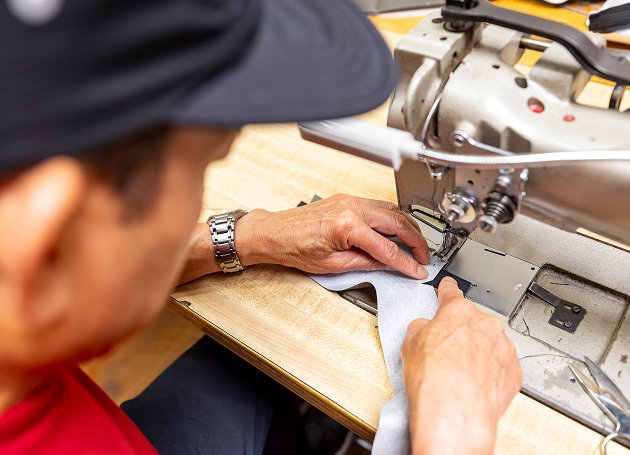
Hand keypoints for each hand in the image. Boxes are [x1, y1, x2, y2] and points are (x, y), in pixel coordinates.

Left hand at [236, 194, 429, 278]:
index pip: (388, 248)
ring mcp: (349, 200)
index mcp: (349, 226)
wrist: (274, 233)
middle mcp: (352, 207)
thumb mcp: (333, 265)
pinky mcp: (346, 198)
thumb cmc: (294, 248)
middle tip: (424, 257)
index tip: (417, 270)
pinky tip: (396, 228)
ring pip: (391, 209)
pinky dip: (392, 217)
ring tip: (415, 243)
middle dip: (416, 240)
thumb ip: (365, 263)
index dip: (406, 262)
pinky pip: (378, 205)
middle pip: (397, 222)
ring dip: (407, 226)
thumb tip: (387, 264)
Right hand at [401, 277, 521, 454]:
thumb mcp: (409, 343)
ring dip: (478, 353)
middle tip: (447, 353)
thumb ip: (421, 326)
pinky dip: (491, 371)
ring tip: (460, 373)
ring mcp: (503, 348)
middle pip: (472, 322)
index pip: (452, 294)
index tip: (450, 287)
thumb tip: (426, 327)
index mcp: (459, 312)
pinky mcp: (514, 371)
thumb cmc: (432, 381)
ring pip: (489, 344)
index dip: (448, 290)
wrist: (453, 414)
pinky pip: (501, 365)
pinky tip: (474, 383)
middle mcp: (485, 325)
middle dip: (461, 334)